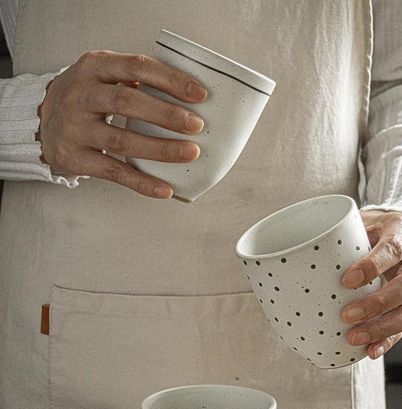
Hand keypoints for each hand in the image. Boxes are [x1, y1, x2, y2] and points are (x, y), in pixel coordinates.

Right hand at [37, 50, 207, 197]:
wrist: (41, 122)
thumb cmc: (87, 97)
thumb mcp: (103, 76)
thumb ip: (136, 79)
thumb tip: (190, 97)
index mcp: (94, 66)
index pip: (136, 66)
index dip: (170, 79)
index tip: (200, 94)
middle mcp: (81, 94)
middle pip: (127, 102)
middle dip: (166, 114)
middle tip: (197, 125)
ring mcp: (75, 128)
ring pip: (122, 140)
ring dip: (160, 148)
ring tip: (190, 153)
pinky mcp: (74, 157)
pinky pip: (113, 172)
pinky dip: (141, 182)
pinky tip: (165, 189)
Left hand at [340, 209, 401, 358]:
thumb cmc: (374, 229)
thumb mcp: (359, 222)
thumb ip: (336, 238)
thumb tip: (291, 258)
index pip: (394, 248)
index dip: (372, 266)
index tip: (346, 281)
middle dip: (377, 303)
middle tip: (347, 315)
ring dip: (383, 327)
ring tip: (355, 336)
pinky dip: (389, 339)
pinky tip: (372, 350)